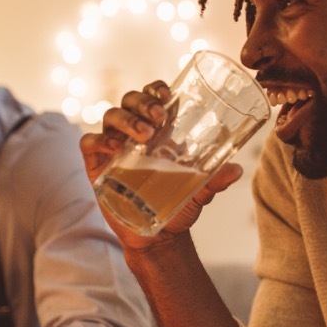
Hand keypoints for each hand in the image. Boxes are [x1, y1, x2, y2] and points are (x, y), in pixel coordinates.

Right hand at [79, 80, 243, 246]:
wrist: (158, 237)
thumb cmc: (179, 206)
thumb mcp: (200, 192)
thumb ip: (215, 180)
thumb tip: (237, 170)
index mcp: (157, 130)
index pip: (151, 96)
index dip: (155, 89)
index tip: (168, 95)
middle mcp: (132, 133)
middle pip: (130, 101)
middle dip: (143, 102)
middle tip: (159, 116)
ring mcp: (113, 148)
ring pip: (111, 116)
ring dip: (127, 120)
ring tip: (144, 134)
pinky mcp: (97, 166)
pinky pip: (89, 143)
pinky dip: (99, 140)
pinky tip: (115, 148)